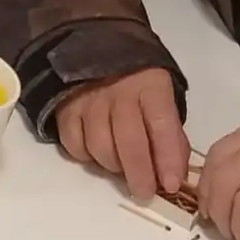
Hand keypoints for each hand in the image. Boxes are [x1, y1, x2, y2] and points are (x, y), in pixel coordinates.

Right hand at [55, 67, 189, 202]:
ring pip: (100, 147)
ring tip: (122, 170)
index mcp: (150, 86)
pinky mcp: (65, 109)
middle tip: (145, 194)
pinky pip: (74, 144)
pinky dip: (86, 156)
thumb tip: (173, 171)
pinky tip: (97, 155)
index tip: (171, 184)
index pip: (161, 126)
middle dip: (139, 174)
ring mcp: (89, 101)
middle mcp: (118, 93)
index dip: (167, 158)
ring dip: (113, 166)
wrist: (94, 46)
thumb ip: (169, 131)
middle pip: (129, 142)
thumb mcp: (161, 94)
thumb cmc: (136, 78)